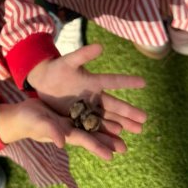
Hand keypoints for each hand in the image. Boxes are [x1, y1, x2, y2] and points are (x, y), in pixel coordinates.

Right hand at [0, 97, 127, 160]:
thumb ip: (50, 131)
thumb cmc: (28, 121)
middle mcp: (70, 129)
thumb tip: (61, 143)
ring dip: (104, 128)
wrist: (21, 114)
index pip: (86, 140)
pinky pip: (84, 115)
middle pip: (92, 135)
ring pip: (90, 125)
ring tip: (121, 131)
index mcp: (65, 133)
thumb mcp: (39, 124)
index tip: (112, 156)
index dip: (99, 147)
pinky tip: (103, 115)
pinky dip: (94, 116)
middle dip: (108, 141)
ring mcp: (69, 121)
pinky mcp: (67, 113)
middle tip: (124, 147)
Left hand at [26, 44, 146, 145]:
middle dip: (129, 112)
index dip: (128, 81)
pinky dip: (105, 134)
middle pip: (114, 105)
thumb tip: (100, 46)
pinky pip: (94, 128)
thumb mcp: (68, 61)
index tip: (144, 82)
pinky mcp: (79, 118)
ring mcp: (87, 109)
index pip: (113, 81)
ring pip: (107, 118)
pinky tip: (117, 141)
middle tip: (145, 119)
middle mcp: (94, 96)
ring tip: (138, 130)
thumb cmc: (56, 69)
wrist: (42, 83)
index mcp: (93, 81)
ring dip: (122, 124)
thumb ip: (83, 55)